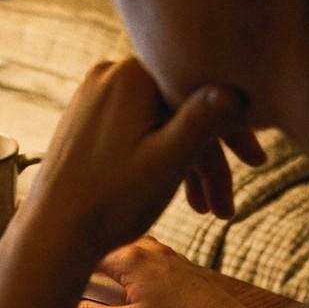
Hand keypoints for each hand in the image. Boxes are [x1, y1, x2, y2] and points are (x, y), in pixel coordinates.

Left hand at [8, 58, 251, 262]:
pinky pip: (139, 130)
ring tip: (209, 213)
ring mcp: (95, 96)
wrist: (53, 232)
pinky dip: (160, 158)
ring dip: (188, 165)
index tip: (256, 162)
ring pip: (161, 124)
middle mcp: (109, 74)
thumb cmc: (111, 200)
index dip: (234, 128)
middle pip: (180, 110)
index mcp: (131, 74)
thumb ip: (202, 120)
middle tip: (231, 204)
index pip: (199, 88)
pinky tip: (178, 195)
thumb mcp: (168, 160)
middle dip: (210, 158)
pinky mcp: (87, 119)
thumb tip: (235, 86)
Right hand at [73, 236, 267, 307]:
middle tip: (78, 281)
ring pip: (128, 251)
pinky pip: (148, 259)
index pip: (86, 251)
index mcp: (131, 257)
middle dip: (91, 261)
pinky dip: (134, 269)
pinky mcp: (181, 266)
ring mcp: (167, 254)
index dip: (69, 264)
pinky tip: (135, 288)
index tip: (59, 276)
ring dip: (115, 265)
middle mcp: (148, 248)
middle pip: (107, 247)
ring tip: (105, 286)